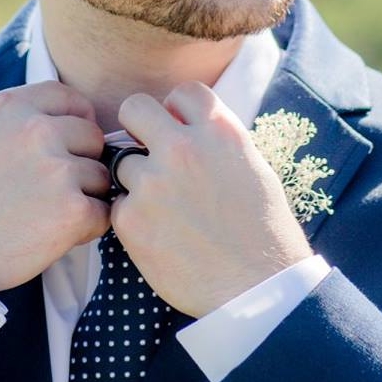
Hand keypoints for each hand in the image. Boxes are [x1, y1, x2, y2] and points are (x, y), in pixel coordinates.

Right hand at [0, 81, 110, 294]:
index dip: (77, 123)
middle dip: (81, 163)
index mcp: (13, 107)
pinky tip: (56, 235)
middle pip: (93, 138)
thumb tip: (55, 116)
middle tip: (52, 190)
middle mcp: (37, 130)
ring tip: (47, 215)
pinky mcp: (72, 210)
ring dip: (84, 197)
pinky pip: (103, 213)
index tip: (70, 145)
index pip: (70, 99)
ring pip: (101, 177)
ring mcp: (57, 169)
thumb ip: (14, 118)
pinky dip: (87, 228)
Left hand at [110, 82, 312, 317]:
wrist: (257, 289)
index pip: (182, 92)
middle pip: (134, 107)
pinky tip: (160, 235)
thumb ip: (217, 140)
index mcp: (219, 132)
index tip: (179, 129)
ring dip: (137, 180)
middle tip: (148, 152)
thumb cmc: (263, 232)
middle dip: (137, 126)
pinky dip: (133, 216)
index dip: (177, 110)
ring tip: (167, 210)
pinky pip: (118, 203)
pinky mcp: (130, 218)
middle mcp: (182, 148)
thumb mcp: (253, 168)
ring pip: (123, 161)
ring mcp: (152, 182)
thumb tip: (186, 124)